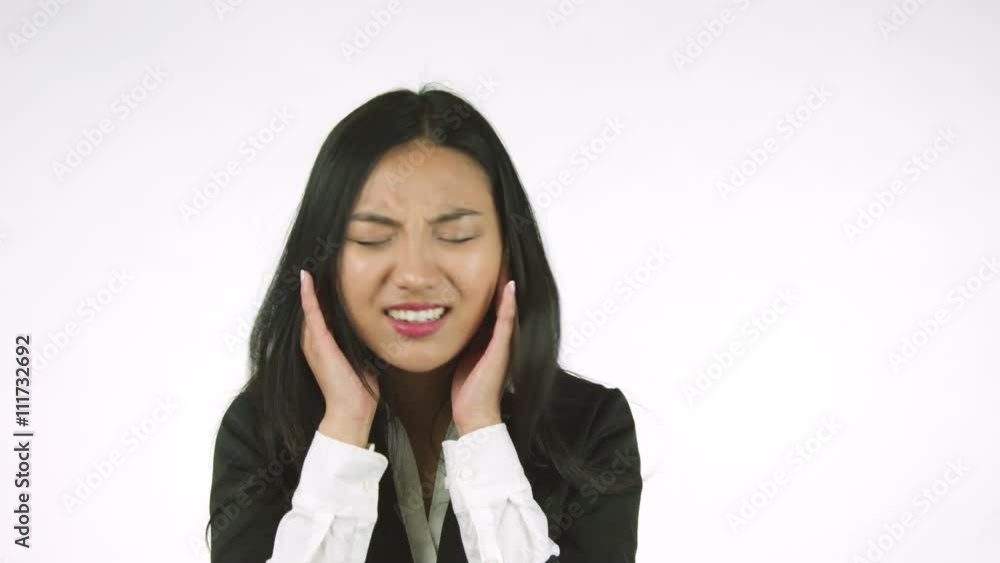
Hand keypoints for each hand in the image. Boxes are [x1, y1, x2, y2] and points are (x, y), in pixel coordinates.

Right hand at [299, 269, 378, 444]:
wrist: (352, 411)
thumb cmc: (359, 386)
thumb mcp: (361, 353)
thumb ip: (362, 337)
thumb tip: (379, 322)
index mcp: (324, 340)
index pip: (321, 306)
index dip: (323, 286)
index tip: (329, 264)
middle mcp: (314, 338)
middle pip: (314, 301)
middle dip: (316, 279)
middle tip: (318, 252)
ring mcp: (314, 341)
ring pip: (310, 304)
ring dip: (312, 282)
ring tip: (312, 257)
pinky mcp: (319, 345)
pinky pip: (312, 314)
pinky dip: (309, 296)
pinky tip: (307, 278)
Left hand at [450, 267, 517, 436]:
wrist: (474, 414)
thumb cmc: (467, 388)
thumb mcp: (463, 355)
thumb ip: (463, 337)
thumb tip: (447, 319)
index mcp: (490, 336)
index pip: (491, 302)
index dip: (491, 281)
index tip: (489, 258)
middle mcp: (501, 336)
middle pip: (502, 299)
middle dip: (500, 276)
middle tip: (500, 249)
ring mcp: (504, 342)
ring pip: (507, 306)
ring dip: (507, 283)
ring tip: (507, 259)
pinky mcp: (502, 350)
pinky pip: (506, 322)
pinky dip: (509, 304)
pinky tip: (510, 287)